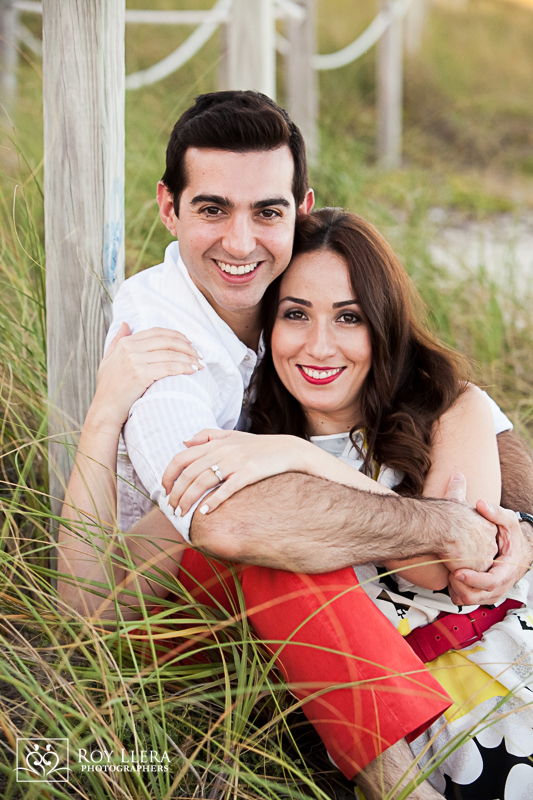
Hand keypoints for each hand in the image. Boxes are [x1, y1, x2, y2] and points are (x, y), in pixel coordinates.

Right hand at [90, 323, 202, 429]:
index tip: (189, 342)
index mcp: (125, 343)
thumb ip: (117, 341)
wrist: (104, 410)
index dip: (176, 336)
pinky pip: (168, 367)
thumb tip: (125, 324)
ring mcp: (134, 360)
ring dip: (189, 358)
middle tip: (199, 355)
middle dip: (187, 347)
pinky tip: (192, 370)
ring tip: (199, 364)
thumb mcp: (108, 360)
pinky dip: (183, 367)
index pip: (157, 333)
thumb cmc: (108, 389)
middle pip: (167, 341)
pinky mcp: (140, 374)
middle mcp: (130, 348)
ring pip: (170, 354)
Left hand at [162, 430, 308, 515]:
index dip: (168, 475)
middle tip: (171, 509)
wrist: (286, 449)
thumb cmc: (257, 445)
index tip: (165, 490)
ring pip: (202, 482)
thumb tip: (183, 441)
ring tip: (182, 514)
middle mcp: (221, 451)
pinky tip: (205, 512)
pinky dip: (213, 501)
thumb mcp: (231, 435)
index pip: (181, 458)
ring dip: (189, 500)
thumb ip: (206, 435)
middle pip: (189, 474)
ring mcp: (235, 462)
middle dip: (176, 494)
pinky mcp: (249, 473)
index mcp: (214, 443)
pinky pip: (226, 489)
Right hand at [436, 473, 498, 572]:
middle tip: (456, 553)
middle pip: (483, 552)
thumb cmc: (446, 514)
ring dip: (465, 565)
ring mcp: (485, 556)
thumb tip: (457, 476)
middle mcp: (490, 541)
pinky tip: (450, 569)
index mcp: (487, 525)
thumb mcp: (456, 497)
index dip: (471, 539)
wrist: (442, 526)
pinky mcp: (478, 569)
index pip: (484, 536)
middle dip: (470, 555)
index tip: (461, 540)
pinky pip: (470, 576)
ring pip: (476, 566)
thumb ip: (458, 488)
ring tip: (451, 562)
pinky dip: (460, 574)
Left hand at [448, 502, 528, 604]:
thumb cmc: (512, 536)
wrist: (518, 551)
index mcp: (507, 569)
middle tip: (448, 573)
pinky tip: (450, 578)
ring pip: (470, 600)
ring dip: (457, 590)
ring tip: (448, 573)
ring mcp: (492, 592)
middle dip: (461, 586)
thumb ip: (496, 512)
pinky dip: (456, 592)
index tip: (457, 572)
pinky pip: (466, 599)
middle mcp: (500, 585)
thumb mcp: (508, 522)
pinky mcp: (483, 594)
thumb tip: (481, 504)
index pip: (491, 581)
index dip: (474, 579)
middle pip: (478, 596)